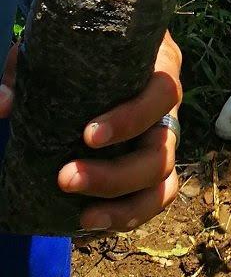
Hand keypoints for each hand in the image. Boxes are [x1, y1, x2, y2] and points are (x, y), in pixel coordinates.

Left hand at [0, 30, 181, 233]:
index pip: (162, 93)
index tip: (87, 135)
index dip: (131, 118)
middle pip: (161, 152)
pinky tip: (87, 225)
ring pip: (163, 185)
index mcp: (160, 69)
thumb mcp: (58, 52)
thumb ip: (26, 73)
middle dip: (115, 175)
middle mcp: (167, 111)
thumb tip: (2, 104)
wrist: (102, 60)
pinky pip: (153, 201)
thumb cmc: (85, 51)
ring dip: (124, 207)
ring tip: (83, 219)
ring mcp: (163, 144)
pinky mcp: (152, 172)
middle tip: (65, 179)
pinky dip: (125, 218)